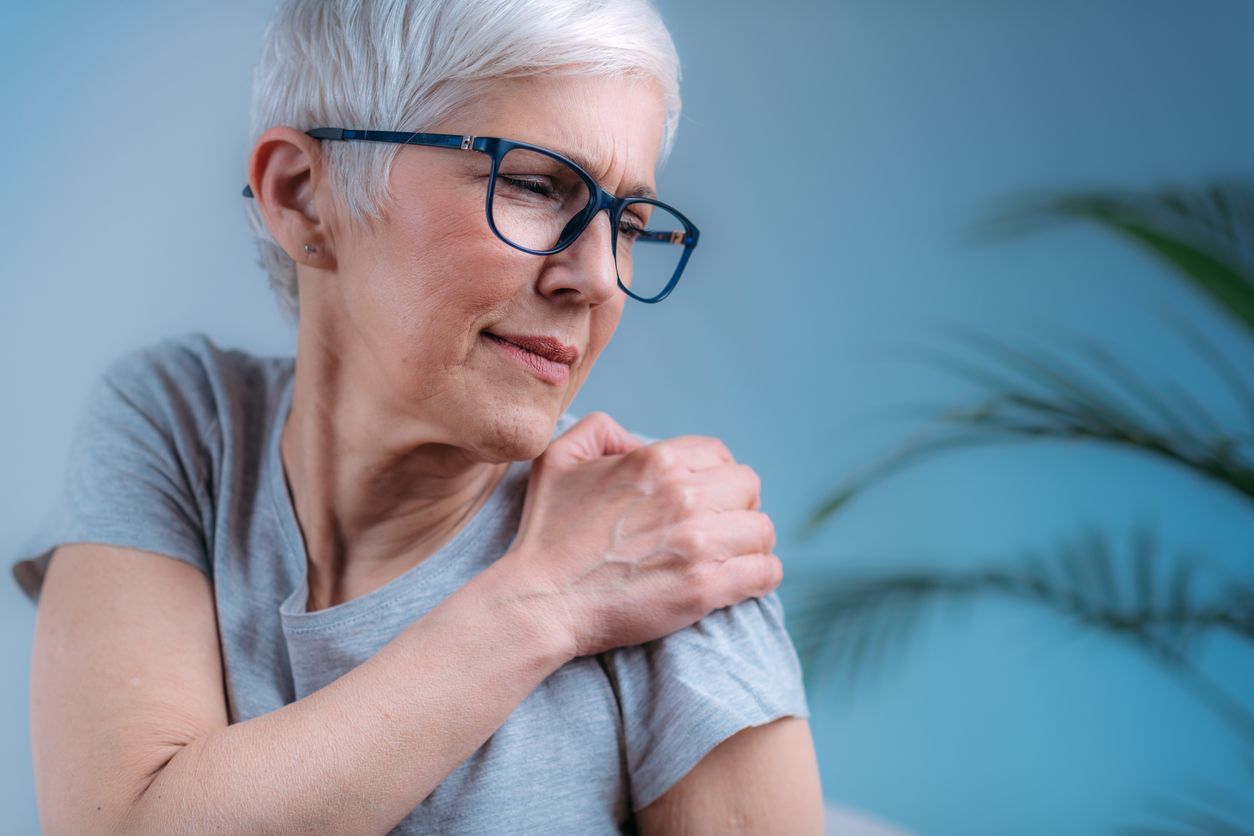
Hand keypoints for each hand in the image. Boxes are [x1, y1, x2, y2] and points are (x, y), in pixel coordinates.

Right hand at [498, 411, 780, 658]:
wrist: (540, 600)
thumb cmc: (546, 534)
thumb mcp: (557, 460)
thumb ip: (598, 430)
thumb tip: (633, 440)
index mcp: (656, 460)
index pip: (720, 455)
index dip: (714, 477)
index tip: (702, 499)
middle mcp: (683, 495)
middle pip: (748, 487)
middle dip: (735, 506)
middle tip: (717, 528)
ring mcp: (697, 543)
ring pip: (762, 530)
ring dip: (749, 544)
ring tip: (730, 557)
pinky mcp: (704, 587)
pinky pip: (765, 572)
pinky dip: (760, 577)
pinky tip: (741, 582)